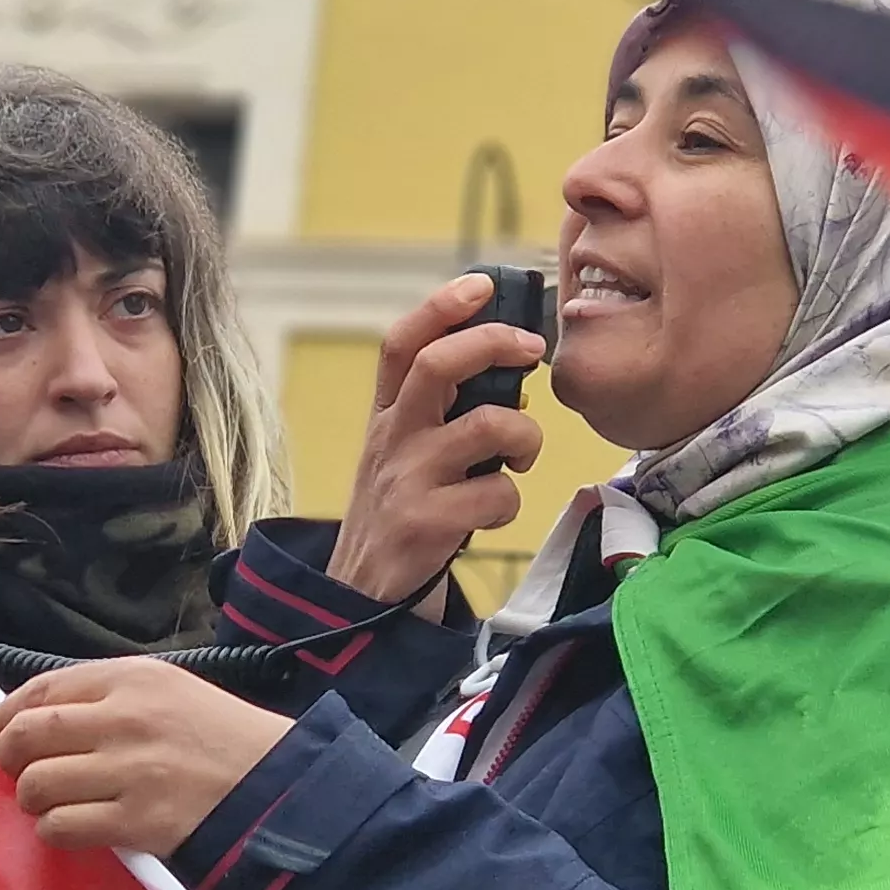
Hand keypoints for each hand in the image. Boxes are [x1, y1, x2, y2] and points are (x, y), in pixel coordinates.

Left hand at [0, 658, 292, 854]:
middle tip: (21, 773)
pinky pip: (62, 826)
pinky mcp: (137, 821)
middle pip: (28, 735)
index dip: (4, 715)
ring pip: (37, 784)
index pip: (41, 689)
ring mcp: (130, 771)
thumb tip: (25, 718)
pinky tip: (75, 826)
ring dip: (34, 799)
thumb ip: (103, 696)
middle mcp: (126, 718)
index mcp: (132, 678)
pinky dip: (56, 830)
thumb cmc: (220, 738)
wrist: (279, 785)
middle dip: (10, 758)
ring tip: (55, 802)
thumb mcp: (168, 691)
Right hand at [327, 274, 548, 618]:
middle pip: (438, 366)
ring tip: (522, 454)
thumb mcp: (401, 459)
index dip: (441, 307)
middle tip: (532, 351)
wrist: (356, 604)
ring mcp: (407, 482)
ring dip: (525, 435)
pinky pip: (497, 494)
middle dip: (494, 344)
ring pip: (486, 426)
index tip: (482, 285)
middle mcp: (391, 442)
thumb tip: (507, 371)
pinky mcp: (427, 525)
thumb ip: (439, 417)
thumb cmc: (398, 522)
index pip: (402, 345)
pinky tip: (491, 515)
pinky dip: (509, 502)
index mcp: (385, 419)